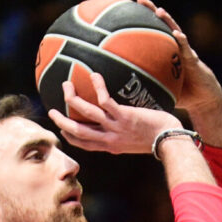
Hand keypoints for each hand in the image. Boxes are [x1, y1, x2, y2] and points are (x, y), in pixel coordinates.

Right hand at [48, 72, 181, 154]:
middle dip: (61, 121)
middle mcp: (109, 138)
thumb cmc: (157, 138)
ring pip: (85, 113)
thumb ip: (124, 135)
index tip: (62, 129)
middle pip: (77, 131)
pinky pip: (104, 100)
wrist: (170, 141)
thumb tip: (121, 125)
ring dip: (72, 99)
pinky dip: (97, 86)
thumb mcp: (135, 142)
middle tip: (51, 111)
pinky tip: (94, 75)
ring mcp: (115, 127)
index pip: (83, 144)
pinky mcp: (123, 116)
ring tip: (66, 85)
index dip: (69, 136)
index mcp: (110, 146)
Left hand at [136, 0, 221, 114]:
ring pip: (175, 31)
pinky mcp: (193, 60)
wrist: (202, 99)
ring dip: (168, 20)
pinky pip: (187, 48)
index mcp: (165, 52)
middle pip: (162, 25)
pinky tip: (177, 33)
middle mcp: (174, 48)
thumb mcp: (158, 89)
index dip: (141, 21)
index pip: (151, 32)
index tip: (127, 9)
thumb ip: (144, 85)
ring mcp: (184, 51)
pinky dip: (182, 40)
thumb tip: (123, 93)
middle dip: (152, 10)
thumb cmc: (180, 94)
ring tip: (159, 11)